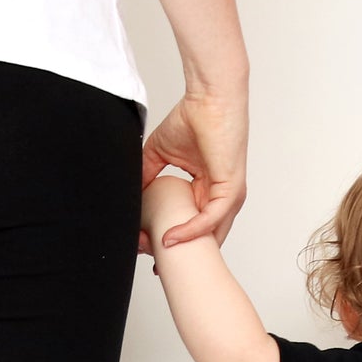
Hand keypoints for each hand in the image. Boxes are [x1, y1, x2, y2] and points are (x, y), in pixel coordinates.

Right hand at [139, 91, 246, 253]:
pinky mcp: (231, 189)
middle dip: (179, 254)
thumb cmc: (192, 116)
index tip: (149, 249)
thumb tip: (130, 194)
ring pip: (207, 235)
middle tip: (154, 265)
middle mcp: (222, 196)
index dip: (172, 239)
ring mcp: (229, 195)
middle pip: (202, 237)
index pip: (194, 225)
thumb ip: (147, 175)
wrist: (209, 96)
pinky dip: (190, 231)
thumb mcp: (160, 153)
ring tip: (158, 256)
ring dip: (183, 248)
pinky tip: (170, 238)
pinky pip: (210, 219)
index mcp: (209, 189)